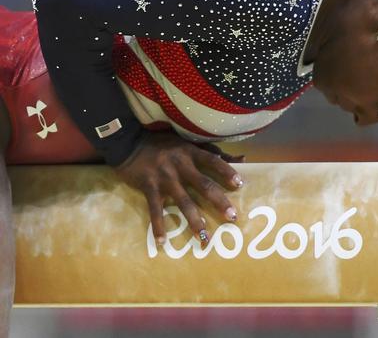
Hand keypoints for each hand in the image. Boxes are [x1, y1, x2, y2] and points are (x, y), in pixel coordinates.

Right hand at [113, 130, 244, 246]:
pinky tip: (163, 241)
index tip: (240, 184)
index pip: (212, 161)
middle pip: (203, 185)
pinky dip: (158, 226)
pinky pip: (155, 210)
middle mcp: (180, 165)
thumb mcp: (188, 143)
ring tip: (204, 237)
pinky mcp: (149, 188)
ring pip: (183, 201)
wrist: (128, 142)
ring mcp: (164, 178)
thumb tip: (243, 158)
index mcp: (190, 152)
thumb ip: (214, 152)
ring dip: (195, 220)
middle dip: (219, 202)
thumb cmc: (163, 144)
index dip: (226, 171)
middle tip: (232, 217)